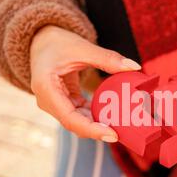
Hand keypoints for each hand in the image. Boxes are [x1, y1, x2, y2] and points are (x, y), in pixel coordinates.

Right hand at [30, 25, 140, 141]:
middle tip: (123, 133)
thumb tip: (134, 67)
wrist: (42, 41)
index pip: (70, 118)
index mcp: (46, 88)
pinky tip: (111, 116)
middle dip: (97, 130)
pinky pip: (79, 115)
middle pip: (74, 124)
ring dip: (97, 125)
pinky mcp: (62, 104)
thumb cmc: (58, 42)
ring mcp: (54, 104)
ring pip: (77, 122)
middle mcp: (46, 101)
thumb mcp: (83, 48)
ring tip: (120, 126)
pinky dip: (94, 116)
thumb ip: (108, 58)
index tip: (112, 135)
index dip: (91, 130)